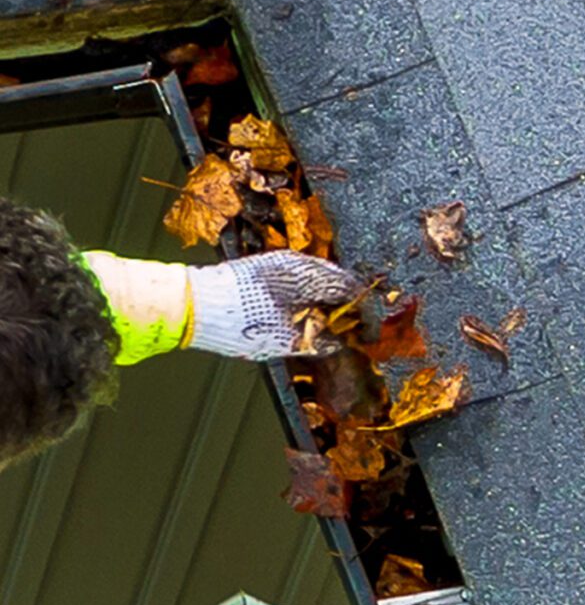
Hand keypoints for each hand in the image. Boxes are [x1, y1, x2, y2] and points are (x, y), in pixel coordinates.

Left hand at [187, 250, 360, 359]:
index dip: (367, 314)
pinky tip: (309, 316)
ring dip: (331, 301)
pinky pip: (302, 280)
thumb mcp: (285, 340)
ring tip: (333, 327)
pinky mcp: (268, 268)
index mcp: (308, 275)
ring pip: (320, 279)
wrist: (195, 304)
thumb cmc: (239, 321)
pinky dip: (313, 297)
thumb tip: (338, 342)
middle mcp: (297, 262)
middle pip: (339, 280)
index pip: (351, 289)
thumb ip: (317, 341)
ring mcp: (281, 262)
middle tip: (355, 331)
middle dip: (350, 306)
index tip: (370, 333)